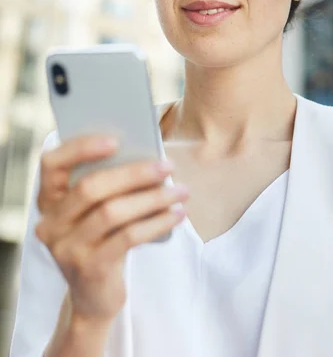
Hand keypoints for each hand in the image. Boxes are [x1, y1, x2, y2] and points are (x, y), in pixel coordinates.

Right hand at [35, 135, 188, 322]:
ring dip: (152, 198)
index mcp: (49, 199)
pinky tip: (177, 214)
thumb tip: (148, 156)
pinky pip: (127, 237)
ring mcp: (66, 248)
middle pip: (90, 187)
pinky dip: (157, 222)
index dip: (81, 148)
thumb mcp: (97, 210)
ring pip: (111, 212)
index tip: (116, 139)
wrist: (95, 297)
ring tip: (181, 191)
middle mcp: (50, 222)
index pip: (52, 164)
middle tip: (168, 165)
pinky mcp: (89, 268)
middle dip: (133, 173)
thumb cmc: (103, 238)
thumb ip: (109, 184)